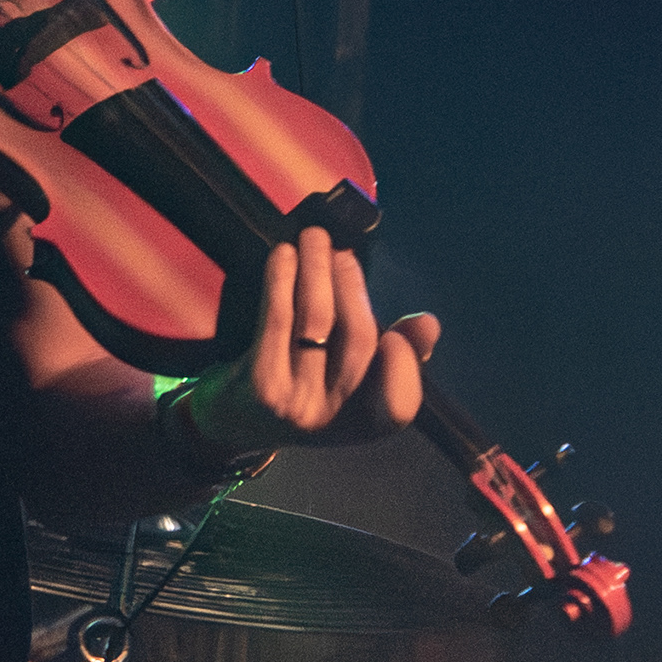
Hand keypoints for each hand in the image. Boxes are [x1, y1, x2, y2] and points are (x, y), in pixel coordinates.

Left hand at [185, 231, 438, 455]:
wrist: (234, 422)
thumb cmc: (306, 389)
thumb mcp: (354, 384)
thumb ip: (398, 357)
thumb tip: (427, 324)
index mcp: (366, 423)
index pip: (399, 404)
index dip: (405, 369)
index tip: (397, 334)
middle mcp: (332, 419)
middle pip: (357, 342)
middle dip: (351, 286)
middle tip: (341, 252)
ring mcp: (294, 404)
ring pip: (315, 321)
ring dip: (317, 270)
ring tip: (314, 239)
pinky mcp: (259, 385)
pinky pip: (277, 319)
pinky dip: (283, 280)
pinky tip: (284, 255)